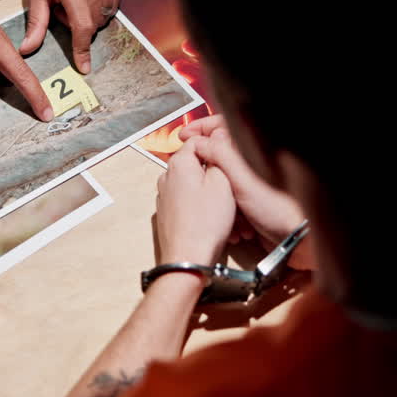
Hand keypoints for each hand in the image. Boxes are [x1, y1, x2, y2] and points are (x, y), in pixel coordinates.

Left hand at [20, 0, 122, 73]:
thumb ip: (36, 22)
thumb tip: (26, 50)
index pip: (81, 24)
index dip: (82, 48)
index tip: (84, 67)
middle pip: (93, 23)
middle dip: (78, 25)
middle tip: (62, 6)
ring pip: (104, 15)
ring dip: (89, 15)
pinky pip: (113, 3)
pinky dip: (100, 6)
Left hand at [155, 140, 235, 264]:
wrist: (188, 258)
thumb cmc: (205, 224)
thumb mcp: (223, 183)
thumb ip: (219, 156)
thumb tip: (217, 138)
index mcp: (179, 164)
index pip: (198, 140)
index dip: (217, 148)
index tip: (229, 159)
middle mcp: (167, 177)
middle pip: (196, 164)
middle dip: (215, 174)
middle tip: (231, 188)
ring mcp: (165, 196)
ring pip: (193, 185)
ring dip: (210, 193)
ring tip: (225, 210)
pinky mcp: (168, 213)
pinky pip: (188, 202)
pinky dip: (202, 207)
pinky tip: (214, 221)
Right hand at [180, 116, 311, 269]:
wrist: (295, 239)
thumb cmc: (278, 208)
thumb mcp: (242, 178)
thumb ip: (220, 154)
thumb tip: (200, 140)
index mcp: (252, 150)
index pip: (223, 125)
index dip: (202, 127)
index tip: (184, 135)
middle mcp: (252, 163)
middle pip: (219, 153)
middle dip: (205, 165)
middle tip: (190, 170)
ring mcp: (252, 182)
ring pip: (221, 179)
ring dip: (215, 192)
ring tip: (212, 201)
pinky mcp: (251, 201)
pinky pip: (229, 200)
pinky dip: (226, 209)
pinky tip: (231, 221)